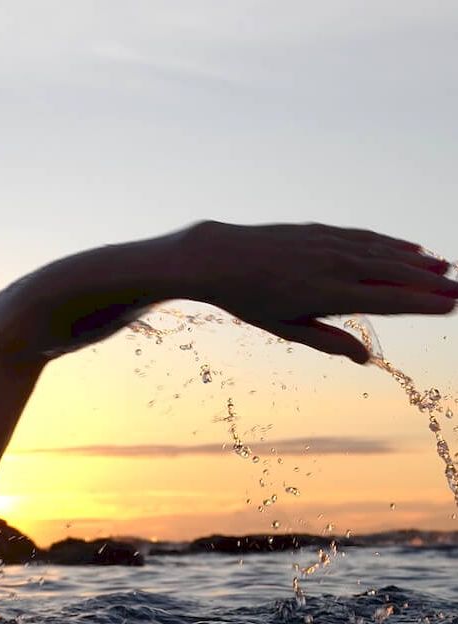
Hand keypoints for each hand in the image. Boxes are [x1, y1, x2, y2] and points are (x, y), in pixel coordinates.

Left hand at [178, 220, 457, 361]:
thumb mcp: (287, 329)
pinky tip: (411, 248)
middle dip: (431, 283)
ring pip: (384, 252)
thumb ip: (329, 341)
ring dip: (417, 260)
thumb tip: (365, 358)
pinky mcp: (323, 231)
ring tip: (445, 269)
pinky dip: (392, 244)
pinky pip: (366, 238)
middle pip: (395, 274)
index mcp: (328, 295)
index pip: (387, 300)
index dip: (422, 303)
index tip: (449, 306)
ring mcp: (330, 244)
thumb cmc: (251, 300)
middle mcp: (335, 265)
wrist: (221, 257)